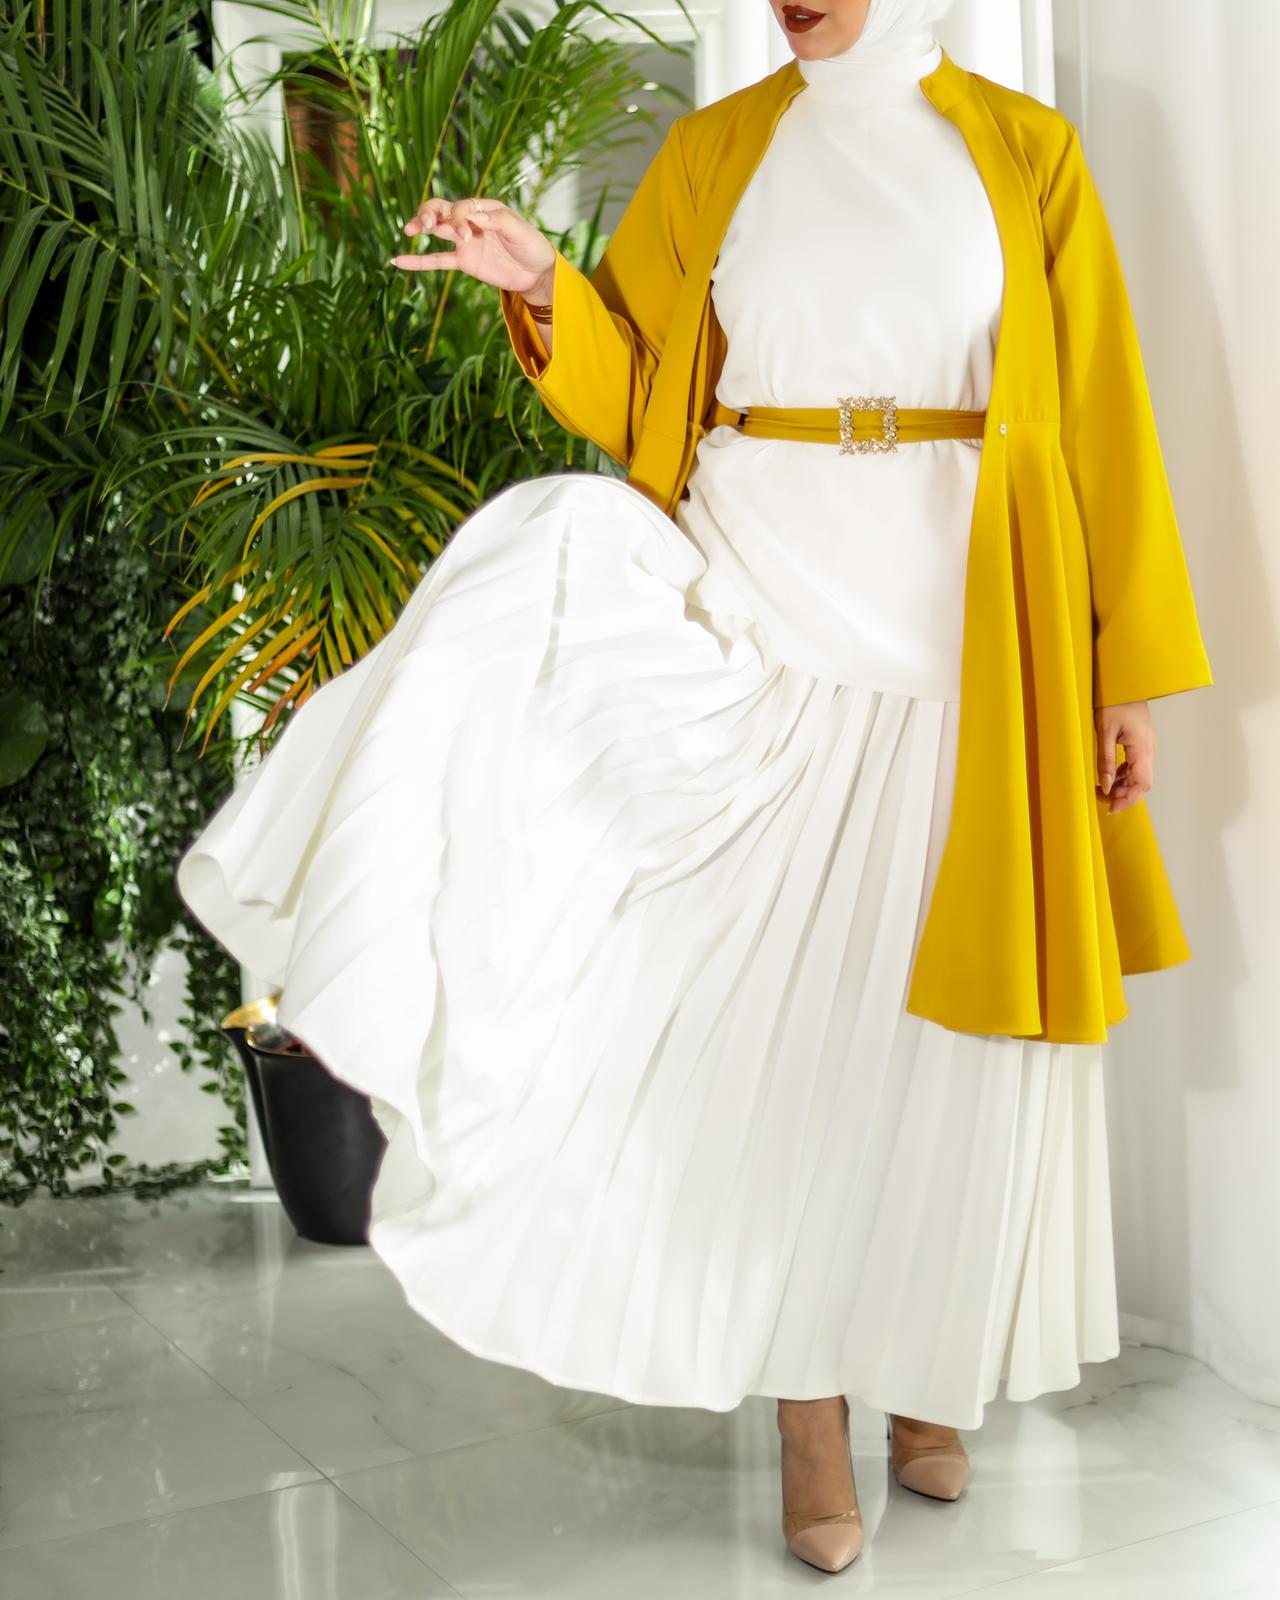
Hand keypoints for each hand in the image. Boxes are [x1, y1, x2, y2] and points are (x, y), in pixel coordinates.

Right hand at [390, 196, 555, 297]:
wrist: (537, 274)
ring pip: (436, 228)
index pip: (462, 207)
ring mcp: (464, 241)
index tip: (467, 236)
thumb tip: (474, 218)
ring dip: (421, 225)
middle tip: (426, 225)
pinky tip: (398, 261)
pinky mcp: (463, 261)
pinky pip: (437, 260)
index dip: (459, 219)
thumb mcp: (520, 232)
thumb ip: (498, 222)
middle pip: (441, 209)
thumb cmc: (532, 247)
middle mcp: (471, 221)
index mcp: (485, 208)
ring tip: (409, 230)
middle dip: (429, 213)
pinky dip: (418, 261)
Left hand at [1095, 700, 1154, 813]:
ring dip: (1122, 786)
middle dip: (1123, 795)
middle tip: (1101, 799)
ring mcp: (1147, 746)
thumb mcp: (1104, 731)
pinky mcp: (1142, 743)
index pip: (1142, 784)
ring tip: (1100, 789)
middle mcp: (1149, 749)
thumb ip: (1105, 760)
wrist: (1124, 682)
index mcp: (1142, 748)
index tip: (1110, 808)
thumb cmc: (1114, 702)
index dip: (1127, 799)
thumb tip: (1105, 785)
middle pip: (1141, 783)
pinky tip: (1109, 776)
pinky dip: (1123, 775)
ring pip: (1139, 776)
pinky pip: (1135, 766)